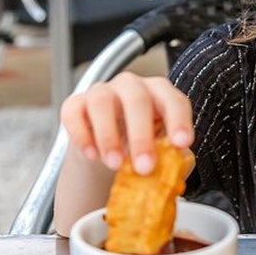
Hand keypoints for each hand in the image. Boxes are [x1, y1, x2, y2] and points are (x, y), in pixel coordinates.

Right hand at [60, 72, 193, 174]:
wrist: (107, 151)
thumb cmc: (141, 145)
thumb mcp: (161, 152)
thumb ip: (173, 157)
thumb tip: (179, 164)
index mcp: (160, 94)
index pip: (173, 100)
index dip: (179, 120)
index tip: (181, 143)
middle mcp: (131, 86)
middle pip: (137, 99)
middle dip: (141, 135)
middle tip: (145, 167)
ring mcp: (101, 92)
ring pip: (102, 102)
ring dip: (108, 136)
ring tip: (115, 164)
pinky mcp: (75, 104)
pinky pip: (74, 113)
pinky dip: (82, 136)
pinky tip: (93, 156)